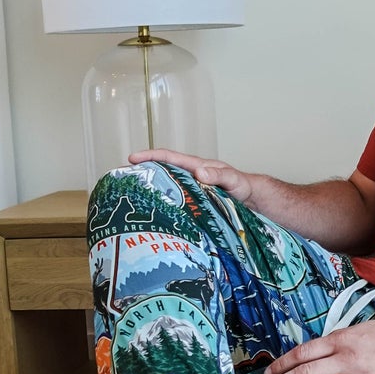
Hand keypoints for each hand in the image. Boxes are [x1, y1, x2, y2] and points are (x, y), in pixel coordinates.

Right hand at [127, 147, 254, 204]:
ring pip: (165, 188)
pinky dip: (162, 206)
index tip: (132, 158)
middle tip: (121, 180)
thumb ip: (219, 176)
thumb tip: (199, 172)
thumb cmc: (244, 187)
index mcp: (196, 167)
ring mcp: (190, 191)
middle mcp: (189, 178)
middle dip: (142, 174)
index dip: (151, 156)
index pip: (170, 158)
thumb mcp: (234, 181)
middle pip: (161, 172)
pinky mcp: (192, 205)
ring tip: (130, 200)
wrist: (253, 201)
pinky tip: (153, 217)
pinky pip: (173, 203)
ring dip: (150, 192)